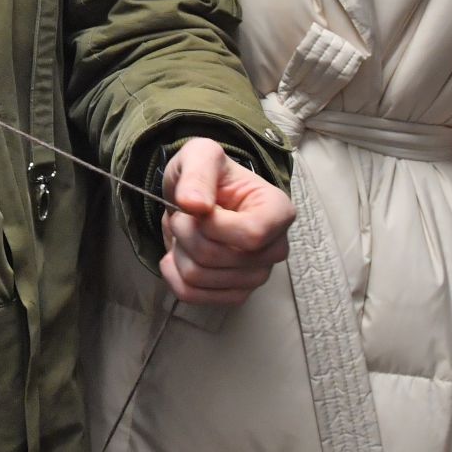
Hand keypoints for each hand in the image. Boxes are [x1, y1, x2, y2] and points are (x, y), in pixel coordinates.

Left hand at [158, 137, 294, 305]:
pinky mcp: (235, 294)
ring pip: (199, 277)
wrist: (201, 198)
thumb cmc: (211, 175)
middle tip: (185, 215)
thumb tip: (193, 204)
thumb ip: (198, 174)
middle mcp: (274, 249)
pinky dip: (173, 273)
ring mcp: (256, 276)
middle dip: (185, 232)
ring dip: (178, 250)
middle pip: (215, 256)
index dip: (213, 225)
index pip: (251, 234)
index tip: (198, 207)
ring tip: (186, 232)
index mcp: (278, 212)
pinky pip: (192, 295)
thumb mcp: (201, 156)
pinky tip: (180, 253)